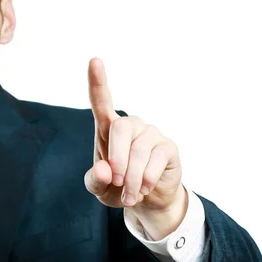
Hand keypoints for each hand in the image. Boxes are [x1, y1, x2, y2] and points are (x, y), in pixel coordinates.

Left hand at [84, 57, 183, 213]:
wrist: (146, 201)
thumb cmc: (117, 188)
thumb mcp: (99, 189)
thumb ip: (95, 180)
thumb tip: (105, 170)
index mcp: (107, 130)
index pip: (101, 102)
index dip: (98, 82)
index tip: (94, 61)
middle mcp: (130, 125)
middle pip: (120, 127)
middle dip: (116, 159)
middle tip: (117, 182)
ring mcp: (150, 133)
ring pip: (138, 150)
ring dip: (132, 178)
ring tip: (131, 195)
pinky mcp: (168, 146)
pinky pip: (156, 159)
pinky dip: (146, 179)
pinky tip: (145, 188)